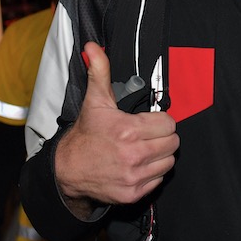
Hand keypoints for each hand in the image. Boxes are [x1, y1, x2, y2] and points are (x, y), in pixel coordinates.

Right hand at [55, 42, 178, 205]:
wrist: (68, 169)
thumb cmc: (86, 135)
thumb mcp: (95, 101)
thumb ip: (99, 72)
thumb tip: (93, 47)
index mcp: (128, 131)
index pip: (169, 124)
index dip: (160, 121)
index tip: (148, 122)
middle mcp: (133, 155)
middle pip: (173, 143)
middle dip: (162, 138)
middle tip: (147, 136)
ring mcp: (134, 176)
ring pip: (169, 162)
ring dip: (160, 155)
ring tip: (143, 150)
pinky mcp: (133, 193)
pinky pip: (159, 180)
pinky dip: (152, 173)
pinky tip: (138, 165)